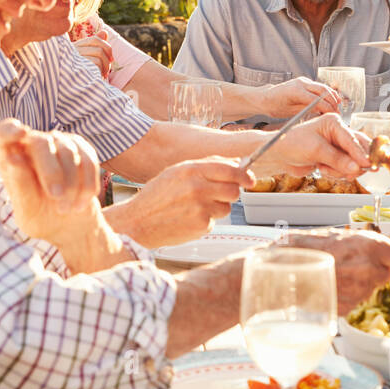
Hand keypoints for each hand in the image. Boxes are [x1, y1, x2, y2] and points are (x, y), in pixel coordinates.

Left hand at [0, 119, 101, 245]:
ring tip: (66, 209)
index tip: (22, 132)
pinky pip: (88, 160)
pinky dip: (87, 184)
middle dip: (50, 171)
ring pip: (68, 151)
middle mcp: (33, 145)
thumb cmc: (41, 216)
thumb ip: (20, 185)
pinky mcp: (81, 149)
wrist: (70, 225)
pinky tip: (82, 202)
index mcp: (10, 157)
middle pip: (40, 142)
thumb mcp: (27, 208)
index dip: (10, 130)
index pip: (4, 132)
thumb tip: (13, 158)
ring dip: (71, 184)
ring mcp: (58, 144)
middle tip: (56, 196)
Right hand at [73, 32, 112, 78]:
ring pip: (99, 53)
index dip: (106, 47)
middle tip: (107, 69)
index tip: (111, 59)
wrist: (68, 92)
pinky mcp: (77, 66)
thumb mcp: (87, 59)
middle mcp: (72, 50)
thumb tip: (104, 32)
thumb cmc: (79, 76)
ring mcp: (74, 57)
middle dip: (108, 57)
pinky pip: (96, 62)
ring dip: (105, 66)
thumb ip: (95, 45)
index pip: (94, 39)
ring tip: (102, 75)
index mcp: (74, 47)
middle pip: (99, 46)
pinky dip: (101, 70)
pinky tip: (98, 77)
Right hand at [109, 156, 253, 247]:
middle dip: (230, 193)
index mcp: (191, 170)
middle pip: (234, 190)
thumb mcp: (177, 172)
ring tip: (194, 208)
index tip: (250, 180)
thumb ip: (206, 165)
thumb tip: (236, 163)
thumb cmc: (157, 197)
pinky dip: (206, 221)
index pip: (230, 169)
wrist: (138, 222)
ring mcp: (201, 207)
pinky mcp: (201, 225)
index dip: (244, 175)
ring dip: (217, 208)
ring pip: (227, 207)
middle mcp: (198, 187)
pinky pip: (215, 221)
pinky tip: (188, 218)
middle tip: (216, 195)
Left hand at [255, 113, 370, 178]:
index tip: (369, 164)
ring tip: (324, 168)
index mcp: (334, 122)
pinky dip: (336, 173)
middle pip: (358, 150)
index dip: (360, 153)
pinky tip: (323, 170)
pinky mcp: (336, 158)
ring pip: (353, 162)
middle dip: (353, 163)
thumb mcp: (315, 150)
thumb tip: (356, 167)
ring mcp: (338, 146)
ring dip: (341, 170)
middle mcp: (339, 133)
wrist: (281, 155)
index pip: (352, 139)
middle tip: (353, 172)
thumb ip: (337, 159)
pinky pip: (345, 169)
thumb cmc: (293, 144)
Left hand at [263, 77, 341, 118]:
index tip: (334, 115)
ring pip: (322, 87)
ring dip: (332, 96)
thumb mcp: (291, 112)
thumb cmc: (275, 106)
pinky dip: (327, 93)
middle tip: (338, 112)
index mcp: (296, 91)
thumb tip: (323, 111)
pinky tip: (333, 100)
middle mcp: (301, 83)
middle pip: (323, 90)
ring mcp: (303, 81)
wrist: (265, 97)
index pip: (317, 99)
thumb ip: (307, 109)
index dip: (327, 107)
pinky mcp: (304, 82)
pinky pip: (319, 87)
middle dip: (332, 101)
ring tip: (338, 107)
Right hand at [277, 229, 389, 310]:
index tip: (380, 258)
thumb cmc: (299, 250)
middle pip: (385, 274)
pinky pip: (352, 301)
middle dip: (373, 271)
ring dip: (357, 284)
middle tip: (353, 266)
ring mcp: (357, 292)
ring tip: (334, 274)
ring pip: (369, 289)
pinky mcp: (345, 309)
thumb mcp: (330, 235)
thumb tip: (373, 247)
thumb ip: (357, 243)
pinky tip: (327, 287)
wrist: (275, 275)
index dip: (388, 257)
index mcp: (367, 245)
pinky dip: (344, 295)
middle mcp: (367, 270)